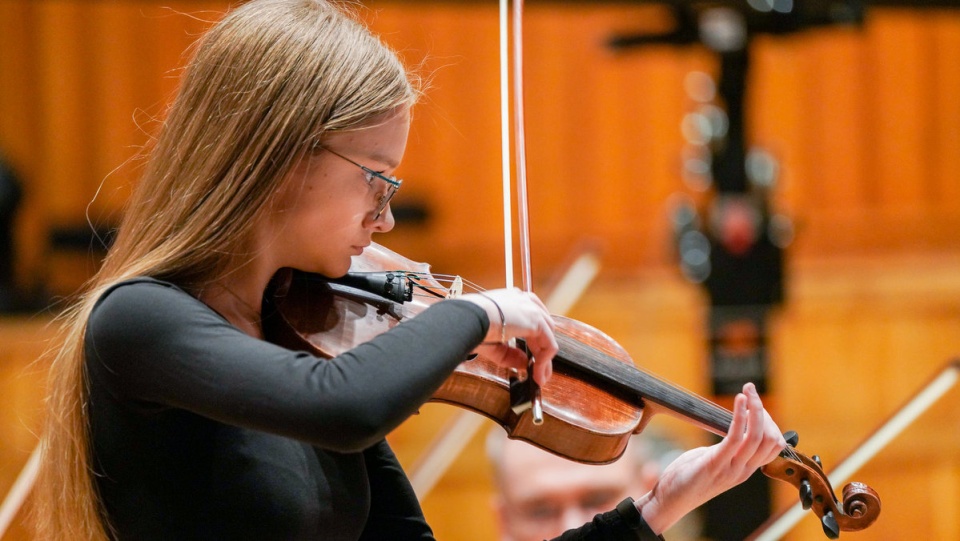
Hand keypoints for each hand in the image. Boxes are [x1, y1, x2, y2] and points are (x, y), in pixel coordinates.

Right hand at [460, 288, 556, 385]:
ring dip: (544, 359)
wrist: (468, 318)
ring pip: (548, 337)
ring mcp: (531, 309)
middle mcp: (523, 301)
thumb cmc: (470, 326)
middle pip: (543, 329)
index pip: (530, 320)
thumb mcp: (493, 344)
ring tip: (539, 376)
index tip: (530, 359)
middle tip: (538, 371)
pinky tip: (536, 372)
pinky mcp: (536, 320)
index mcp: (511, 301)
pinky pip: (548, 344)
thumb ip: (511, 353)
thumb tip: (524, 363)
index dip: (533, 342)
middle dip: (542, 352)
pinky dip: (544, 361)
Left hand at [633, 383, 785, 533]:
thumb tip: (736, 428)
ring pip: (757, 437)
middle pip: (770, 439)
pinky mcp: (715, 464)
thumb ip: (729, 449)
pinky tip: (739, 401)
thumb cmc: (689, 478)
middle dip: (763, 410)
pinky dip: (740, 416)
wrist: (670, 500)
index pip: (773, 445)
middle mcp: (743, 470)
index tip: (755, 403)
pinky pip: (736, 437)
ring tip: (748, 391)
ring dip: (755, 409)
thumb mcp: (715, 460)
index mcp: (745, 469)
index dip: (770, 422)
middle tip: (751, 390)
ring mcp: (731, 469)